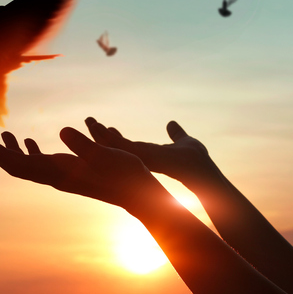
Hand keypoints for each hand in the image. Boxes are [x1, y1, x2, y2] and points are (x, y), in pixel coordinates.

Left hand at [0, 127, 167, 210]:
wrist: (139, 195)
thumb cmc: (125, 175)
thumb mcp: (107, 155)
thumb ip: (84, 144)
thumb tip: (62, 130)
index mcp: (58, 172)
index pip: (19, 164)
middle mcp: (55, 176)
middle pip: (17, 167)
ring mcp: (62, 176)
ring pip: (28, 165)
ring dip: (12, 151)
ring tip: (2, 135)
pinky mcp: (71, 174)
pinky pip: (42, 164)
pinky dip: (30, 152)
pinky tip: (30, 142)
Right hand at [84, 117, 218, 187]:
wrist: (203, 173)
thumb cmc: (198, 162)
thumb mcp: (184, 142)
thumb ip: (176, 134)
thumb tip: (171, 124)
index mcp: (149, 155)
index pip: (127, 145)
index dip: (114, 137)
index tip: (105, 126)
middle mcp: (143, 159)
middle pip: (117, 146)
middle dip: (101, 134)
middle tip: (89, 120)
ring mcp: (143, 159)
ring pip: (117, 146)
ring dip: (102, 135)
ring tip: (90, 122)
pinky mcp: (145, 157)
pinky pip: (124, 147)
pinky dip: (112, 139)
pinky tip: (103, 129)